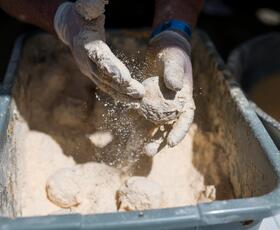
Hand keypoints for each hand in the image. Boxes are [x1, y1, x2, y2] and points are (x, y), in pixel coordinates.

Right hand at [54, 0, 144, 101]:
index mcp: (86, 44)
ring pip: (106, 85)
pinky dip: (118, 93)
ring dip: (122, 94)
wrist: (70, 28)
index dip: (112, 69)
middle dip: (122, 87)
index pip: (100, 59)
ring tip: (138, 100)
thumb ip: (92, 4)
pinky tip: (130, 99)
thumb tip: (100, 0)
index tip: (125, 79)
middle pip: (105, 76)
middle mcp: (86, 61)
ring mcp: (89, 70)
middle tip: (139, 94)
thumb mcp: (86, 7)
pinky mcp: (93, 74)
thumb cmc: (81, 15)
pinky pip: (106, 86)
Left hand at [138, 31, 194, 154]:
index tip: (171, 143)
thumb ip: (175, 73)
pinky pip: (141, 114)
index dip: (179, 132)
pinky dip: (136, 121)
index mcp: (184, 99)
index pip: (185, 119)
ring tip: (140, 148)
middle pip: (168, 128)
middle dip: (159, 141)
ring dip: (147, 137)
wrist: (163, 48)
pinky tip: (127, 126)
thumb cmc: (174, 54)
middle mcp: (173, 106)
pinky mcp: (148, 101)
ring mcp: (160, 105)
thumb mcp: (175, 60)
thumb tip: (176, 87)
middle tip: (148, 152)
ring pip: (154, 125)